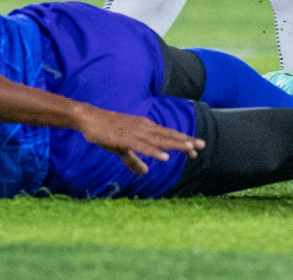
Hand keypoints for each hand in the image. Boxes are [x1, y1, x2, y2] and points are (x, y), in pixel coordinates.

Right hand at [72, 104, 202, 175]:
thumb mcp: (122, 148)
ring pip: (159, 140)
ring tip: (189, 148)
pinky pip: (143, 147)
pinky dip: (154, 151)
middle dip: (185, 141)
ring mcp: (135, 132)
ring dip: (174, 144)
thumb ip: (134, 160)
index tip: (196, 148)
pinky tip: (164, 157)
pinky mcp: (125, 138)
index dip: (182, 141)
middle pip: (168, 135)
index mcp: (144, 129)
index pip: (167, 135)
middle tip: (202, 145)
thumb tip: (144, 173)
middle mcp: (144, 128)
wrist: (90, 119)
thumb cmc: (106, 131)